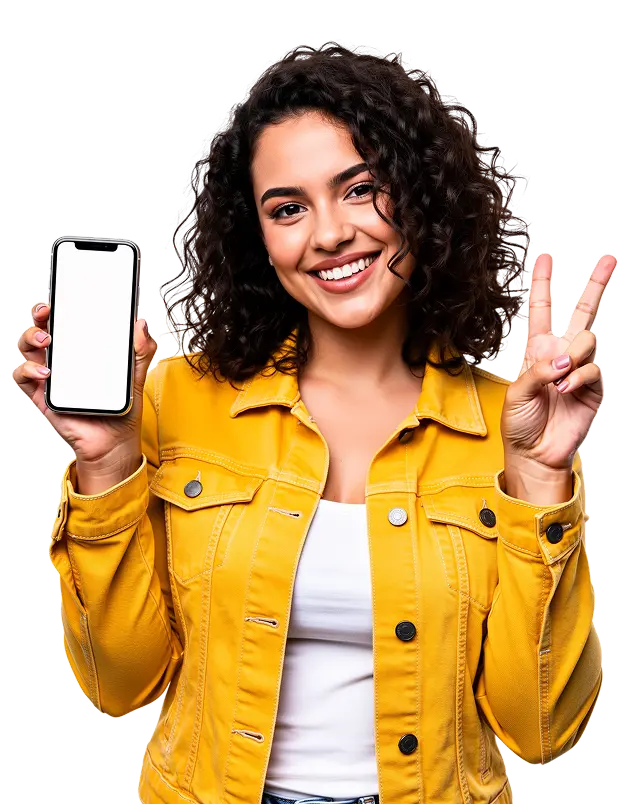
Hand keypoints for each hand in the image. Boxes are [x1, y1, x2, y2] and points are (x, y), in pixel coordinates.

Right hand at [13, 301, 157, 469]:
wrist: (114, 443)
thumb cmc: (121, 409)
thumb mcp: (136, 376)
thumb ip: (141, 351)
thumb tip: (141, 325)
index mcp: (84, 349)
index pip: (68, 320)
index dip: (61, 305)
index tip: (64, 295)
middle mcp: (64, 359)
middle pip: (42, 327)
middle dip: (39, 313)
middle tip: (49, 312)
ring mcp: (51, 376)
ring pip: (27, 347)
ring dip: (30, 337)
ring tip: (46, 340)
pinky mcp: (41, 395)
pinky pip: (23, 377)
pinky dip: (28, 371)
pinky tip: (45, 374)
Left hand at [500, 252, 616, 472]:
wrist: (535, 453)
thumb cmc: (519, 423)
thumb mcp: (517, 392)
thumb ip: (538, 370)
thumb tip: (564, 358)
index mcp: (537, 351)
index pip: (540, 311)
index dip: (541, 284)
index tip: (545, 257)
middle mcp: (561, 354)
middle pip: (582, 312)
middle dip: (596, 284)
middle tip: (610, 259)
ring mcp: (580, 369)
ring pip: (588, 340)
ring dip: (571, 357)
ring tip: (557, 382)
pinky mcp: (594, 387)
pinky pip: (592, 368)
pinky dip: (576, 379)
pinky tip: (565, 391)